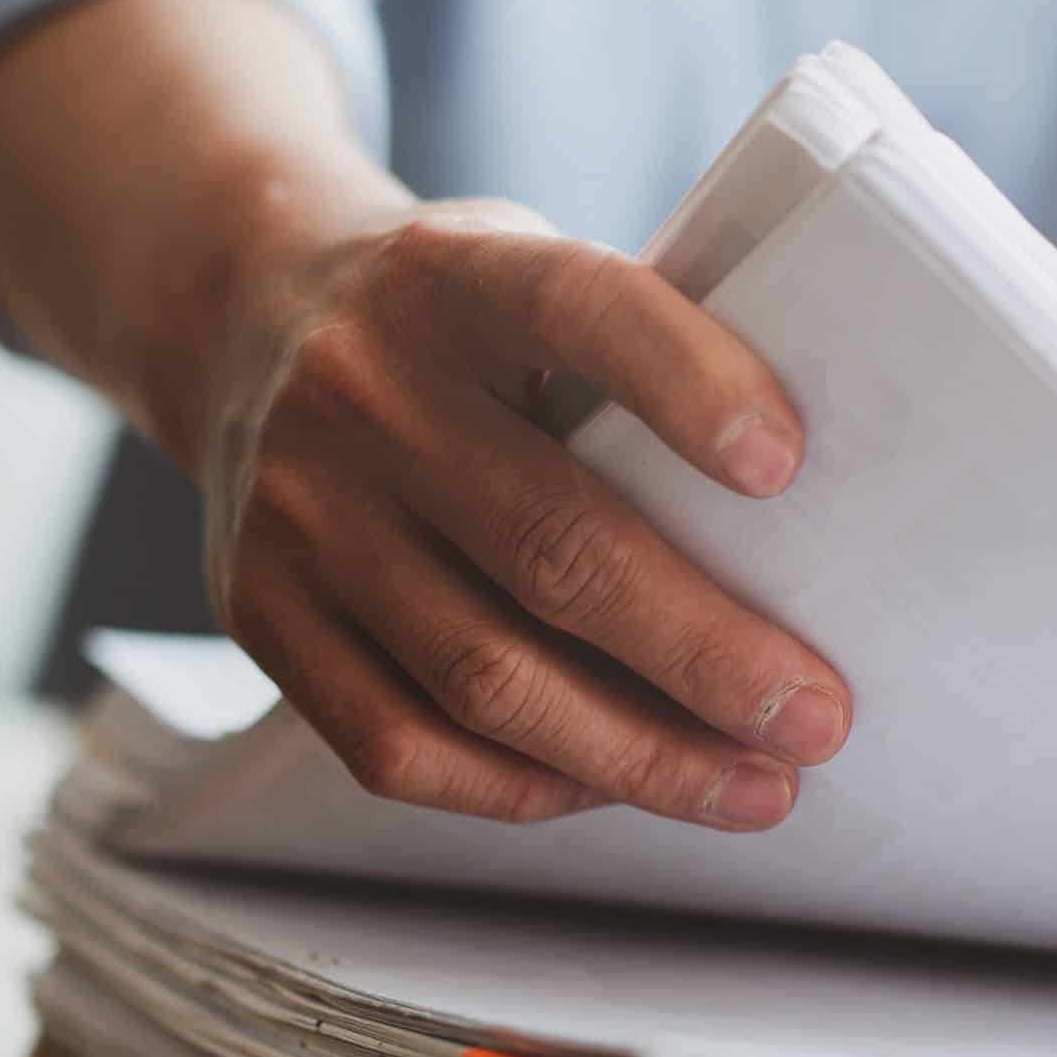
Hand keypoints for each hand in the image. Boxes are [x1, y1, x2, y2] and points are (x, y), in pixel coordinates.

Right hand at [178, 196, 851, 829]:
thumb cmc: (442, 322)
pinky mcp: (258, 614)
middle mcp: (361, 394)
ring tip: (751, 788)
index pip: (578, 309)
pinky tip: (604, 787)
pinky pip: (394, 745)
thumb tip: (803, 525)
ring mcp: (297, 515)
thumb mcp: (516, 268)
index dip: (683, 385)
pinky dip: (517, 788)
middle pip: (551, 548)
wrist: (238, 318)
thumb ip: (623, 355)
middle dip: (705, 653)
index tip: (784, 469)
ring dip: (637, 755)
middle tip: (818, 718)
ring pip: (481, 677)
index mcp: (453, 278)